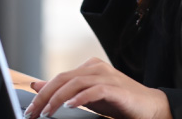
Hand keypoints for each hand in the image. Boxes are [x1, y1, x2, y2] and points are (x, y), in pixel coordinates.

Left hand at [24, 57, 171, 118]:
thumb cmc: (119, 102)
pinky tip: (70, 106)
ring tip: (48, 112)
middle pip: (63, 78)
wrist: (150, 107)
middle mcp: (96, 68)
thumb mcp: (87, 97)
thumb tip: (37, 84)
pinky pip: (95, 90)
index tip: (30, 109)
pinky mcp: (116, 89)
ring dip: (58, 98)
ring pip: (75, 83)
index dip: (42, 93)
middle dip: (44, 96)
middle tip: (33, 112)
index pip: (59, 78)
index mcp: (89, 68)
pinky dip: (80, 98)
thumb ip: (65, 91)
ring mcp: (107, 77)